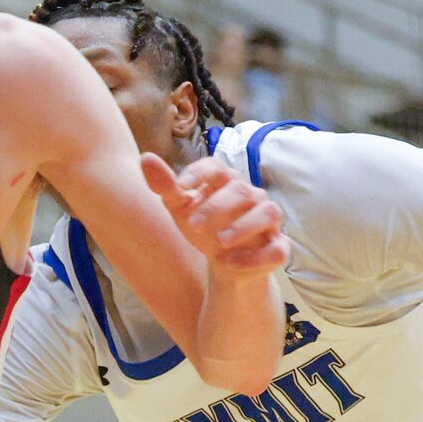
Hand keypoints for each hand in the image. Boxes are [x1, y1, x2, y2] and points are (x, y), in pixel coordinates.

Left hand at [142, 154, 290, 273]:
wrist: (224, 262)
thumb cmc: (203, 227)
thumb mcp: (180, 209)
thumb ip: (166, 187)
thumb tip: (145, 158)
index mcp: (226, 182)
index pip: (217, 167)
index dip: (200, 174)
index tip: (182, 188)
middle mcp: (251, 196)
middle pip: (241, 190)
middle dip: (217, 207)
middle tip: (193, 225)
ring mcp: (267, 221)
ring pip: (267, 213)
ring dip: (243, 227)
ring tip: (220, 241)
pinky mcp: (276, 247)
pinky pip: (277, 248)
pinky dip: (255, 257)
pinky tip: (231, 262)